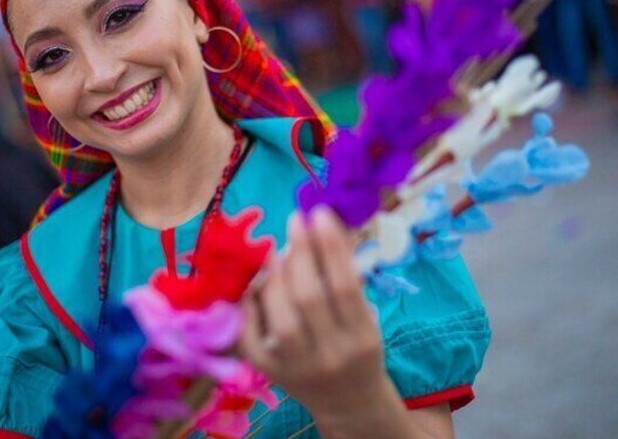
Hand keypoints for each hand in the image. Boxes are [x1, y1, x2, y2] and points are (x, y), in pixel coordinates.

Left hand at [238, 206, 393, 420]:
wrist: (348, 403)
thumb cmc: (359, 348)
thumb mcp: (365, 316)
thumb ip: (347, 275)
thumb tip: (325, 223)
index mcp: (362, 338)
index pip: (345, 286)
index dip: (330, 247)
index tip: (319, 213)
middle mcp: (331, 355)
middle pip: (309, 297)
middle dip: (300, 252)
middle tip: (295, 221)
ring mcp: (297, 367)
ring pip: (280, 315)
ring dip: (275, 275)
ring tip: (277, 251)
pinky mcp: (270, 372)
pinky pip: (252, 333)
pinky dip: (252, 303)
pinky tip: (258, 283)